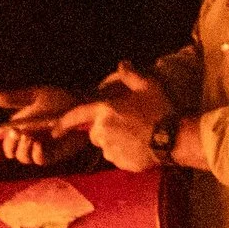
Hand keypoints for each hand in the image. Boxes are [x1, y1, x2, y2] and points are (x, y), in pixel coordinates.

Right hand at [0, 85, 87, 182]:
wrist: (83, 106)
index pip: (0, 143)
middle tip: (17, 132)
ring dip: (22, 148)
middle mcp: (27, 140)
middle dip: (9, 144)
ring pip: (23, 158)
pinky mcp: (54, 155)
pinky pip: (40, 160)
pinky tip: (38, 144)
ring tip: (30, 137)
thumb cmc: (60, 99)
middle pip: (9, 151)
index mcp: (19, 127)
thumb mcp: (34, 96)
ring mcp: (40, 149)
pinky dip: (36, 154)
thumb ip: (13, 98)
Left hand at [53, 63, 174, 172]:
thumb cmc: (161, 110)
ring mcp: (111, 150)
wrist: (175, 138)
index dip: (62, 124)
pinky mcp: (120, 164)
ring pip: (105, 147)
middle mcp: (103, 131)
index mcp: (105, 111)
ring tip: (136, 137)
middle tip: (126, 126)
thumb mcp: (148, 87)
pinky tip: (140, 148)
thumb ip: (131, 75)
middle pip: (94, 133)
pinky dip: (124, 154)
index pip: (76, 116)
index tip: (53, 131)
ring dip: (114, 143)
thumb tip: (122, 63)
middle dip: (104, 130)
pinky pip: (117, 158)